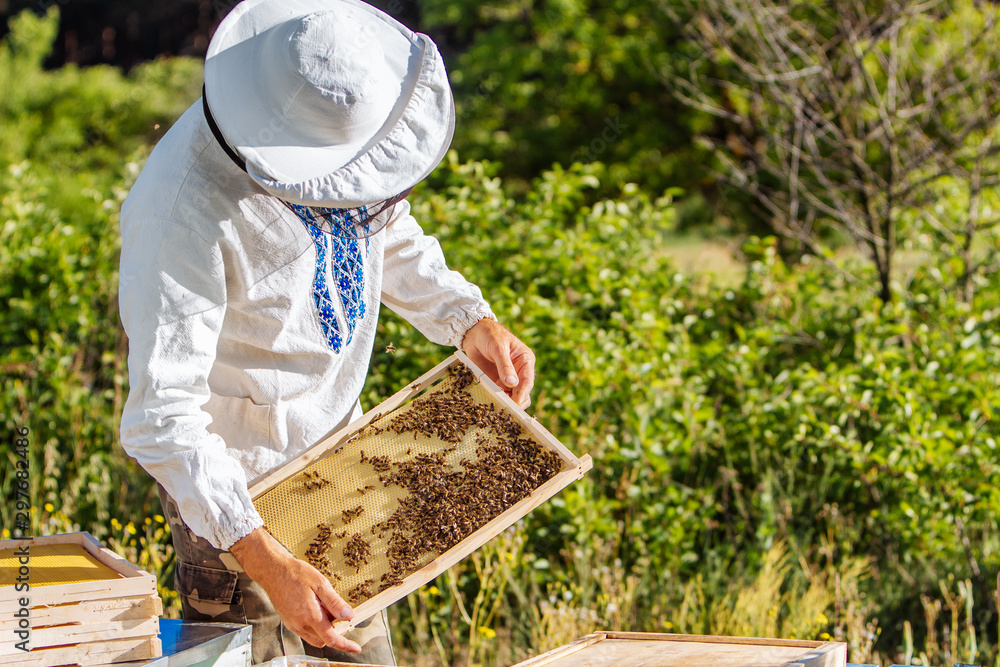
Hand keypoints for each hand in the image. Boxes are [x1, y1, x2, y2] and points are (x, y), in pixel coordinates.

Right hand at [230, 527, 360, 651]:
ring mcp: (293, 625)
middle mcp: (300, 625)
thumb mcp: (320, 584)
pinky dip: (315, 627)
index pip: (331, 638)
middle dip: (335, 634)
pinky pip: (305, 632)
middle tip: (341, 617)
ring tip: (327, 609)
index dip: (345, 645)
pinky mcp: (288, 622)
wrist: (273, 571)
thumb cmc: (296, 574)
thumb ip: (335, 602)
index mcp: (310, 616)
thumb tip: (349, 616)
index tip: (356, 648)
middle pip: (324, 640)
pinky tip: (317, 609)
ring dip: (324, 630)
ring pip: (314, 637)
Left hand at [461, 318, 535, 407]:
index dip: (522, 394)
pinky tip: (490, 402)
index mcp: (525, 361)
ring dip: (505, 402)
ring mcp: (508, 378)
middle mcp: (519, 371)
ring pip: (512, 396)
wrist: (474, 333)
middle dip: (516, 401)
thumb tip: (512, 383)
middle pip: (523, 392)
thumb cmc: (490, 335)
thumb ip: (505, 365)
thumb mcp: (498, 347)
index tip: (515, 403)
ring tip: (496, 406)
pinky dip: (496, 399)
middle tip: (506, 408)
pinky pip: (499, 394)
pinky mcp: (497, 381)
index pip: (527, 381)